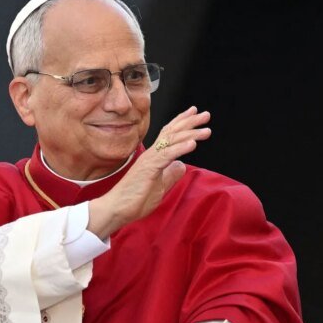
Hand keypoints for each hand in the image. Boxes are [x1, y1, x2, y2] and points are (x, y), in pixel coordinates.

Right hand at [88, 106, 210, 238]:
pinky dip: (180, 148)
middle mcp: (151, 154)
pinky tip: (193, 144)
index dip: (182, 123)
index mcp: (153, 157)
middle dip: (190, 123)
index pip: (169, 134)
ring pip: (171, 141)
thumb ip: (170, 175)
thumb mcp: (160, 187)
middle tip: (206, 115)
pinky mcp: (148, 168)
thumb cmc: (134, 200)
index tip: (195, 113)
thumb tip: (182, 166)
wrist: (117, 208)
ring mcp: (149, 160)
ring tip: (205, 130)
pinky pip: (166, 155)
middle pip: (172, 132)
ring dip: (190, 134)